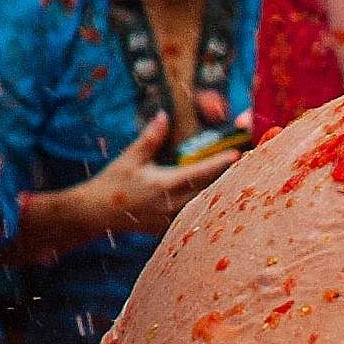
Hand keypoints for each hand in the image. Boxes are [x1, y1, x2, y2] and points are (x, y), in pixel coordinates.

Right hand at [84, 114, 237, 232]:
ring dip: (219, 191)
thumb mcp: (130, 158)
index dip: (220, 163)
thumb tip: (164, 116)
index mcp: (166, 185)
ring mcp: (173, 219)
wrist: (97, 213)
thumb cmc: (113, 183)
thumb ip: (150, 138)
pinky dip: (205, 205)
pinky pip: (194, 215)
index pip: (201, 172)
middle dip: (228, 177)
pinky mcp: (170, 227)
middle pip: (210, 190)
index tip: (237, 154)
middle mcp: (174, 204)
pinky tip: (214, 198)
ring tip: (235, 180)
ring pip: (205, 204)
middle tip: (246, 164)